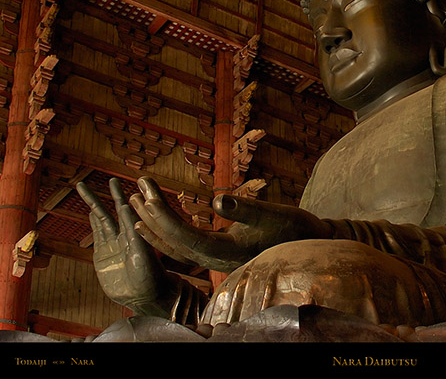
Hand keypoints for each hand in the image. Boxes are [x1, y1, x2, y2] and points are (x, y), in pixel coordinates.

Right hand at [77, 178, 169, 315]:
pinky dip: (93, 223)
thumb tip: (127, 211)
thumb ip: (135, 235)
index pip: (127, 210)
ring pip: (101, 220)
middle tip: (105, 179)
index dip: (120, 196)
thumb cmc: (150, 276)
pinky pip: (97, 235)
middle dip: (109, 195)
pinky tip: (91, 212)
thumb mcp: (144, 254)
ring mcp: (112, 244)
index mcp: (136, 233)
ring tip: (85, 190)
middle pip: (112, 210)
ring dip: (94, 205)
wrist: (142, 296)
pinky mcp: (102, 256)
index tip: (114, 183)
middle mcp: (124, 235)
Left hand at [129, 177, 332, 272]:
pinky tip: (156, 220)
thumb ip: (245, 209)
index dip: (163, 214)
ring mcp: (214, 259)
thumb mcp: (273, 214)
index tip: (147, 191)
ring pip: (175, 244)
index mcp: (225, 252)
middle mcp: (214, 260)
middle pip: (173, 240)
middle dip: (152, 213)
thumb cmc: (294, 228)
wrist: (310, 244)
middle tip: (137, 186)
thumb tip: (217, 199)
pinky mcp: (218, 253)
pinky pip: (183, 245)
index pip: (184, 235)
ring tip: (135, 201)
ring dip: (155, 222)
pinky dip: (167, 230)